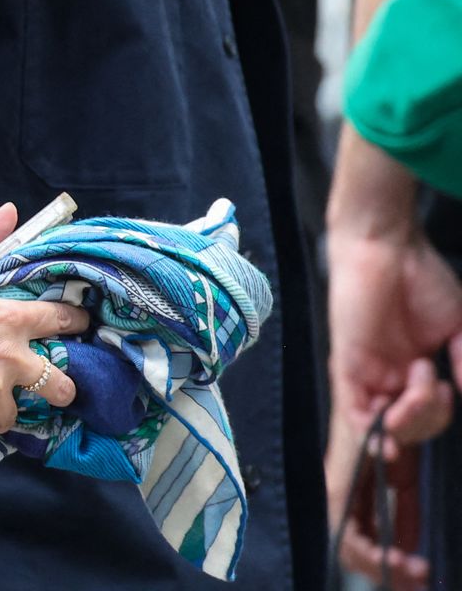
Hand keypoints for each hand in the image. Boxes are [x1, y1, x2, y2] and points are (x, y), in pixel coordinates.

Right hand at [0, 203, 89, 445]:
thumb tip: (10, 212)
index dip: (75, 322)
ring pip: (17, 414)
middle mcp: (7, 357)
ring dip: (7, 407)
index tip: (80, 326)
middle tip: (55, 387)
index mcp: (6, 317)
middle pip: (58, 384)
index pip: (59, 320)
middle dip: (61, 387)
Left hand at [325, 226, 461, 585]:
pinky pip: (355, 432)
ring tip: (404, 518)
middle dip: (384, 540)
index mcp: (410, 409)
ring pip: (371, 468)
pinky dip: (382, 447)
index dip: (413, 520)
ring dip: (385, 506)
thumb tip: (461, 401)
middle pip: (376, 490)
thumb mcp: (461, 340)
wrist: (387, 244)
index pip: (406, 480)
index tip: (426, 561)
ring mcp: (365, 399)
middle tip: (412, 573)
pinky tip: (390, 453)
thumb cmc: (423, 285)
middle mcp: (383, 413)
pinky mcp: (351, 379)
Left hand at [328, 227, 461, 432]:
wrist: (386, 244)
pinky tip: (389, 433)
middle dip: (430, 418)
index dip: (437, 417)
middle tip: (435, 380)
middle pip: (409, 427)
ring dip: (410, 421)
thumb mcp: (457, 325)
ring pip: (385, 427)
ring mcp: (368, 372)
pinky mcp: (347, 364)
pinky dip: (371, 432)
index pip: (425, 415)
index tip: (448, 388)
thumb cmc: (421, 275)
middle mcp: (389, 375)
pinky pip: (354, 412)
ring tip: (420, 380)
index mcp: (413, 367)